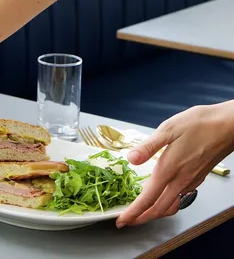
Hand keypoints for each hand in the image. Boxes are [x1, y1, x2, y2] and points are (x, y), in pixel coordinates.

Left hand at [116, 102, 233, 227]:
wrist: (228, 125)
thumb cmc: (200, 124)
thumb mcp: (169, 129)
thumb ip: (148, 146)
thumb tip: (131, 158)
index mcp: (169, 168)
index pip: (148, 198)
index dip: (133, 212)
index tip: (122, 220)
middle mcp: (181, 179)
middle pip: (159, 208)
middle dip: (141, 218)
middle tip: (127, 221)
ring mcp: (191, 180)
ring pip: (170, 206)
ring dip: (154, 214)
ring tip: (141, 213)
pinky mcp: (198, 177)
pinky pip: (180, 198)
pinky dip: (167, 205)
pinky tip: (162, 197)